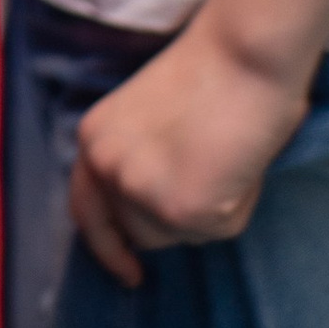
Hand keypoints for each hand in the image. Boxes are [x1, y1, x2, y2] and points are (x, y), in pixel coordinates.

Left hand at [68, 15, 309, 287]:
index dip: (106, 246)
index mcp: (94, 138)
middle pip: (140, 233)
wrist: (242, 55)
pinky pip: (216, 230)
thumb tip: (159, 209)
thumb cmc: (211, 76)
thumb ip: (140, 164)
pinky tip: (237, 164)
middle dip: (174, 217)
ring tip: (221, 157)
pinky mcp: (180, 210)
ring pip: (178, 236)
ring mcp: (140, 192)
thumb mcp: (147, 122)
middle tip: (207, 174)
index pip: (86, 211)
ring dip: (205, 212)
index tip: (128, 272)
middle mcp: (107, 168)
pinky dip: (235, 206)